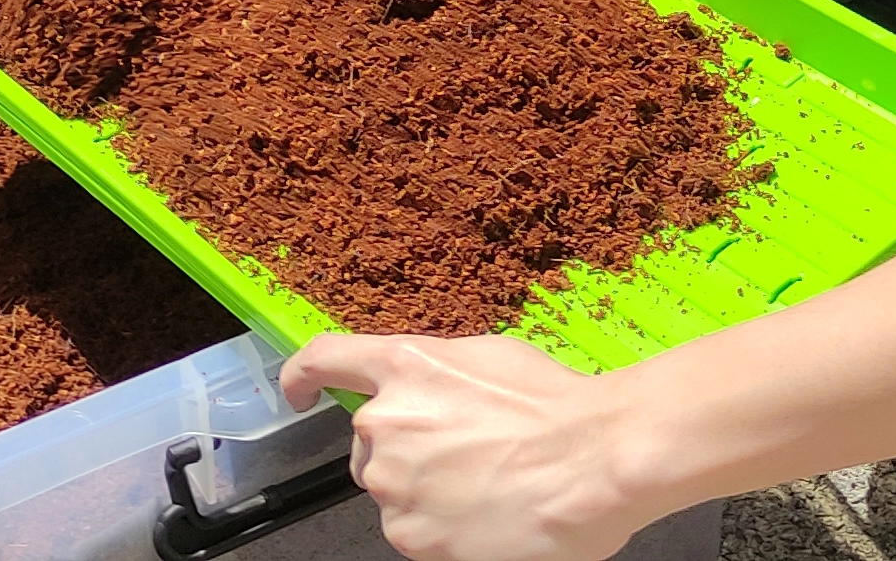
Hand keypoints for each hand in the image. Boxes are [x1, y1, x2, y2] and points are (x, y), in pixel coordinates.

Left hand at [281, 334, 669, 560]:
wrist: (595, 461)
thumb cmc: (559, 405)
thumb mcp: (489, 359)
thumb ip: (437, 376)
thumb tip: (427, 393)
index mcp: (404, 366)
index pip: (322, 360)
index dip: (301, 377)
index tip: (299, 393)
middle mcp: (384, 423)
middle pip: (369, 443)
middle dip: (405, 450)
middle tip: (466, 456)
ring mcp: (393, 484)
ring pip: (393, 492)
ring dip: (426, 491)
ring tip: (488, 488)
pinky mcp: (411, 536)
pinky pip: (414, 531)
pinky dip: (442, 529)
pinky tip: (487, 516)